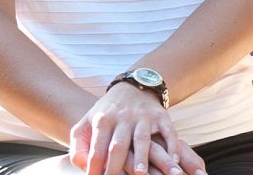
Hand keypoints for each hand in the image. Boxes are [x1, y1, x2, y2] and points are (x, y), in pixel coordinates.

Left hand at [68, 83, 206, 174]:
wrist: (133, 87)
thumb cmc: (106, 113)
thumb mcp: (86, 123)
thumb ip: (79, 145)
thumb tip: (82, 165)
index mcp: (103, 120)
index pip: (97, 148)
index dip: (95, 166)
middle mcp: (123, 118)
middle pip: (119, 145)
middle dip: (115, 166)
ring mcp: (143, 116)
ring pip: (142, 138)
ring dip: (142, 157)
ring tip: (141, 174)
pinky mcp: (161, 116)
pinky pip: (169, 131)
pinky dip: (172, 145)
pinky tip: (172, 159)